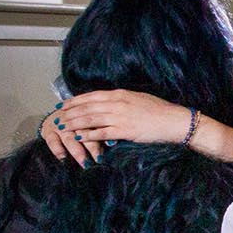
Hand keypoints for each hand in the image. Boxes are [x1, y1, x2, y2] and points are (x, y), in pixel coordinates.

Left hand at [43, 90, 195, 164]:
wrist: (174, 121)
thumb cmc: (160, 110)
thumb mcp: (139, 98)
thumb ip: (122, 100)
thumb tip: (109, 102)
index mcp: (120, 94)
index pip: (91, 96)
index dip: (75, 101)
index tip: (64, 104)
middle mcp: (117, 104)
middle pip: (87, 108)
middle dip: (69, 113)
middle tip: (57, 117)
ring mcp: (120, 117)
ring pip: (90, 119)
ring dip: (74, 124)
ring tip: (63, 127)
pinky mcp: (124, 131)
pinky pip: (100, 133)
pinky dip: (87, 135)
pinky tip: (78, 137)